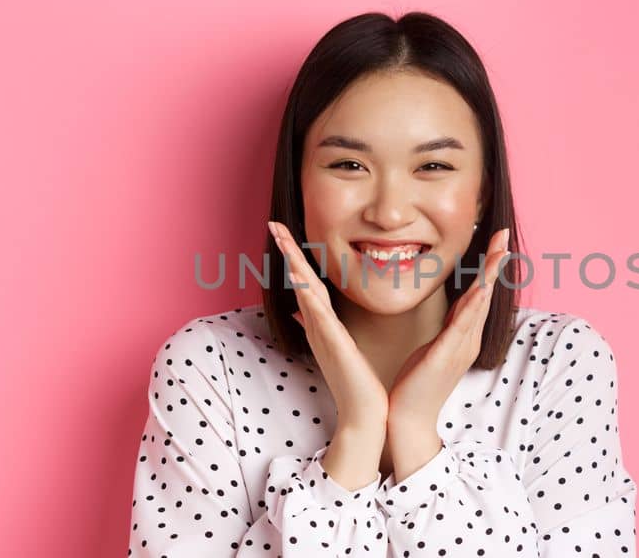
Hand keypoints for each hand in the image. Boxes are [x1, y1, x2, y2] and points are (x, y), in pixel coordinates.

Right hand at [267, 221, 389, 427]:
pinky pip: (318, 315)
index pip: (306, 283)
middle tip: (274, 224)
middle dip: (288, 251)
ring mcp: (323, 335)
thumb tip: (299, 310)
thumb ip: (317, 327)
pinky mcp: (334, 345)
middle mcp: (318, 326)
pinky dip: (307, 296)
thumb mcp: (336, 347)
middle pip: (300, 281)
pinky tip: (300, 278)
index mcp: (322, 325)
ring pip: (306, 292)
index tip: (285, 232)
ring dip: (293, 265)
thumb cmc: (354, 382)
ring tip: (283, 240)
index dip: (295, 257)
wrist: (364, 414)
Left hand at [386, 227, 511, 430]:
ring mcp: (459, 349)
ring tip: (499, 253)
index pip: (479, 296)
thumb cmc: (417, 385)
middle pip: (485, 295)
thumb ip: (446, 329)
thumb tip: (454, 311)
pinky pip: (461, 327)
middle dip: (495, 264)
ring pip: (478, 306)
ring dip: (489, 278)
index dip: (488, 269)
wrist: (409, 419)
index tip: (496, 242)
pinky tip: (481, 288)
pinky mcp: (445, 357)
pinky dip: (474, 306)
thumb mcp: (433, 348)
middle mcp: (468, 341)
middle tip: (504, 236)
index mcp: (464, 337)